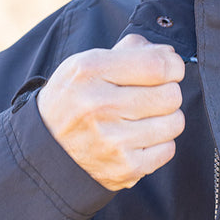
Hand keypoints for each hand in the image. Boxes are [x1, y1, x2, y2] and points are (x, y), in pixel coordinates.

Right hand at [37, 34, 184, 190]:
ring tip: (145, 117)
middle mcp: (99, 105)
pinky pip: (168, 149)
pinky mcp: (124, 168)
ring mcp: (112, 140)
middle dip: (168, 92)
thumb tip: (170, 55)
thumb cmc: (75, 99)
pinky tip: (139, 139)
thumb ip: (129, 51)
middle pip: (171, 95)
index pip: (157, 65)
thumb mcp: (87, 64)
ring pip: (175, 122)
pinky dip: (159, 144)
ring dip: (166, 118)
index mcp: (90, 71)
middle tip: (152, 95)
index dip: (174, 65)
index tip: (171, 69)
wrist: (45, 150)